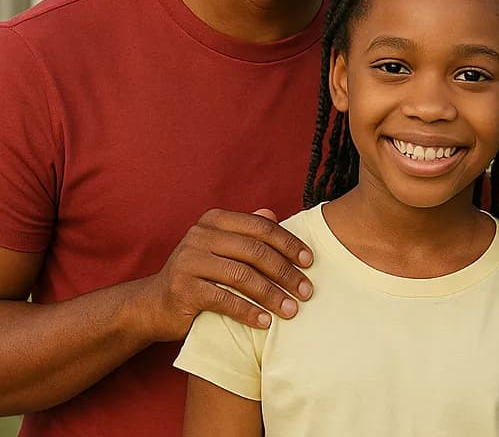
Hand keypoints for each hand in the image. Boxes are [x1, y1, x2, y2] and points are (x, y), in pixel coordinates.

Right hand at [139, 208, 313, 341]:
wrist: (152, 305)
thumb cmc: (197, 274)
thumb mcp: (220, 248)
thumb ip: (245, 231)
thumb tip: (274, 214)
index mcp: (214, 220)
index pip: (261, 227)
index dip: (289, 243)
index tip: (309, 261)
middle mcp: (200, 235)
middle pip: (255, 251)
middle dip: (285, 272)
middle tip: (307, 290)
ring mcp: (189, 261)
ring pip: (242, 276)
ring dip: (272, 295)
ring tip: (291, 310)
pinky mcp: (183, 290)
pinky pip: (224, 300)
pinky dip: (248, 312)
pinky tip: (265, 322)